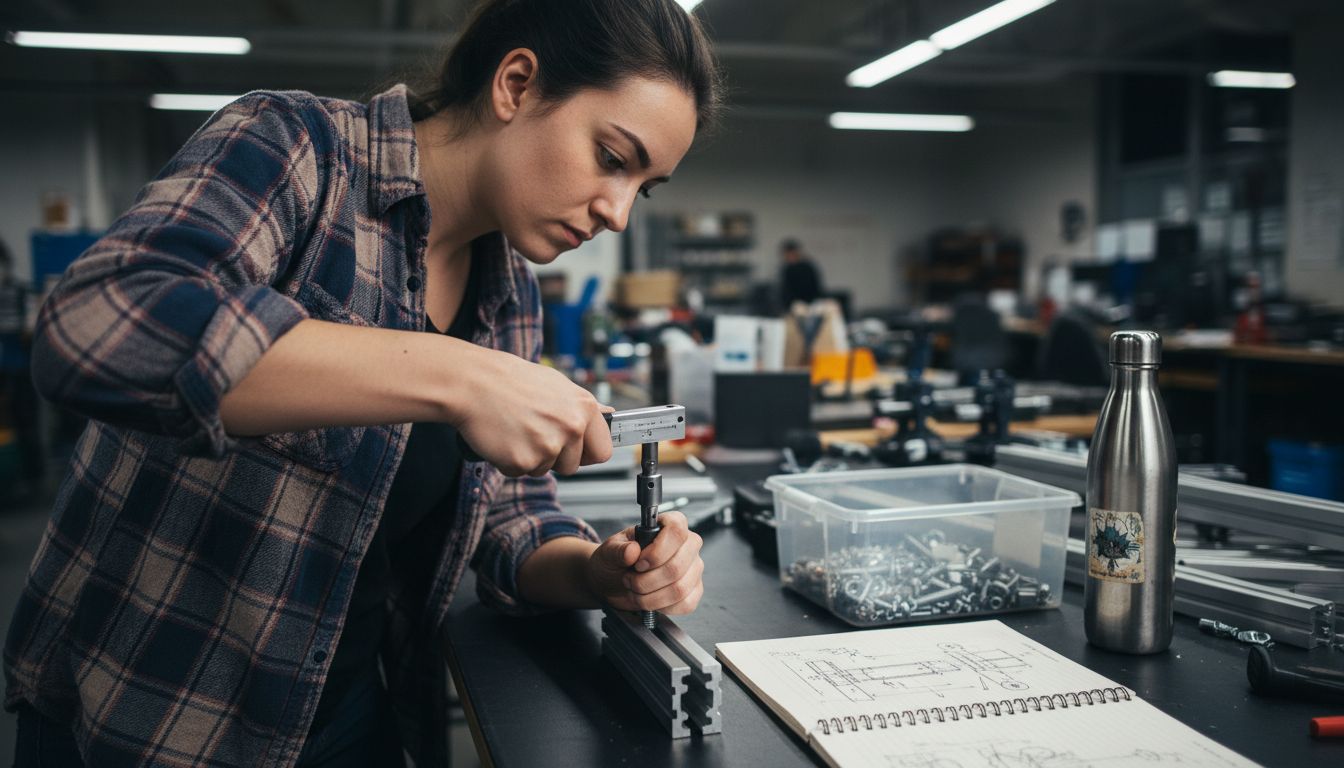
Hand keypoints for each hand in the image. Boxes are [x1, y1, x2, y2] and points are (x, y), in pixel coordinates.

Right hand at [453, 348, 612, 476]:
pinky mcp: (523, 461)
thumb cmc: (511, 381)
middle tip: (534, 432)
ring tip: (517, 429)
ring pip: (545, 470)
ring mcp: (548, 446)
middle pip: (572, 466)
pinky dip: (509, 460)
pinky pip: (520, 472)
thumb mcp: (557, 384)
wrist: (473, 382)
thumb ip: (582, 407)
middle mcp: (571, 428)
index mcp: (584, 408)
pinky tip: (504, 436)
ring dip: (531, 457)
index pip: (603, 451)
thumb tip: (607, 416)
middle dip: (555, 457)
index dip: (587, 453)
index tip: (576, 450)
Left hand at [585, 512, 704, 614]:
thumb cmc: (616, 560)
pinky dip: (661, 607)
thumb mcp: (608, 551)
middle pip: (678, 565)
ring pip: (679, 588)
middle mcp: (687, 545)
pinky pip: (685, 604)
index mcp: (668, 526)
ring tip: (635, 591)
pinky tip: (649, 600)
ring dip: (650, 597)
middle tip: (630, 580)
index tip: (639, 563)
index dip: (658, 550)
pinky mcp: (693, 591)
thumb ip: (618, 549)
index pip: (676, 530)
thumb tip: (632, 551)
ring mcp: (693, 569)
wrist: (614, 581)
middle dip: (647, 580)